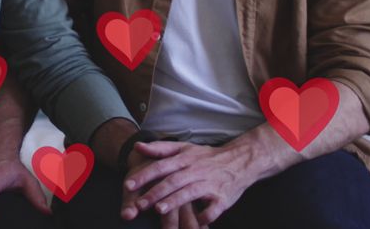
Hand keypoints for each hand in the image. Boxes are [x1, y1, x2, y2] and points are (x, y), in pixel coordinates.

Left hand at [124, 141, 257, 225]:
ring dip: (175, 201)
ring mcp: (210, 184)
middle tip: (139, 204)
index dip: (144, 175)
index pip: (161, 166)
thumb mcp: (184, 148)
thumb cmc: (206, 157)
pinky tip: (197, 222)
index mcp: (185, 158)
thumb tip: (137, 147)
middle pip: (173, 181)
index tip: (128, 185)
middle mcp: (196, 170)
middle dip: (155, 192)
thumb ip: (160, 149)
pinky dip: (205, 215)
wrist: (241, 160)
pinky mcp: (223, 198)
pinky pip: (213, 208)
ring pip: (190, 192)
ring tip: (159, 210)